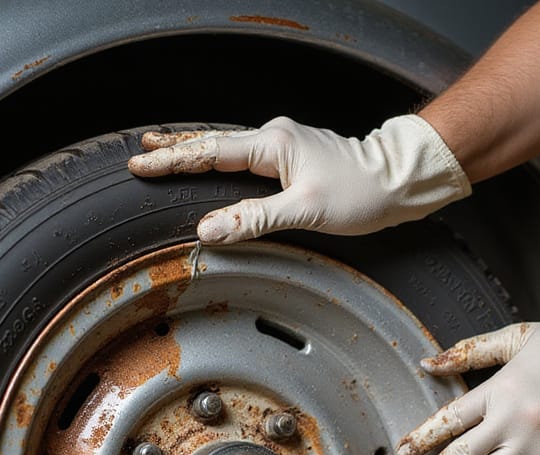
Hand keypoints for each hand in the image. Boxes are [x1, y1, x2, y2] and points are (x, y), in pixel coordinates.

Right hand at [127, 115, 469, 243]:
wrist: (397, 181)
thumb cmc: (359, 193)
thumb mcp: (304, 211)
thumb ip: (254, 220)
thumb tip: (208, 230)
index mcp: (272, 146)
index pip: (210, 153)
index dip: (173, 162)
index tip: (142, 166)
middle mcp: (274, 138)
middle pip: (212, 142)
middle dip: (174, 148)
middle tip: (142, 152)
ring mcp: (283, 145)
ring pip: (227, 146)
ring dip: (194, 150)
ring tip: (165, 152)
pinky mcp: (292, 157)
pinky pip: (244, 155)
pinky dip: (220, 158)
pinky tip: (213, 163)